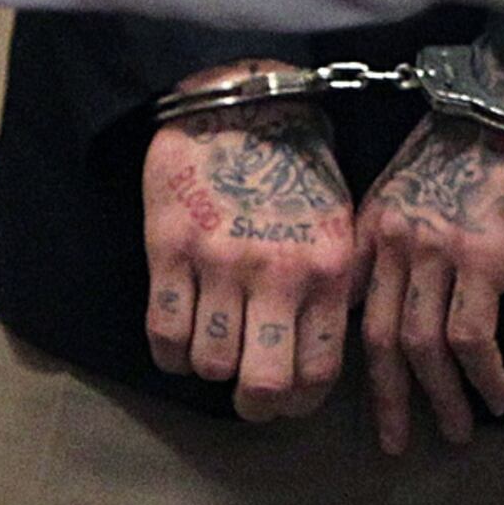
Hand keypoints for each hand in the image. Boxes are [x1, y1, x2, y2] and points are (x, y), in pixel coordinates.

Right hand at [138, 62, 362, 420]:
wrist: (242, 100)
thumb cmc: (296, 165)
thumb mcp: (340, 222)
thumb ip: (335, 286)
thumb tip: (324, 350)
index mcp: (327, 266)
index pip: (319, 372)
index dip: (299, 402)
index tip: (287, 396)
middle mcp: (278, 271)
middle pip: (264, 385)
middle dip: (256, 405)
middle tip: (248, 393)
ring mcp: (220, 261)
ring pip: (210, 365)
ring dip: (210, 368)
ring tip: (215, 346)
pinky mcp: (170, 247)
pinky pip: (164, 334)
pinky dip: (169, 354)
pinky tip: (181, 335)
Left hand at [354, 57, 503, 454]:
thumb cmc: (479, 134)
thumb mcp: (415, 178)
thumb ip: (398, 230)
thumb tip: (400, 288)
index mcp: (371, 225)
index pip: (352, 308)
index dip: (358, 360)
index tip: (372, 395)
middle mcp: (391, 242)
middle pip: (379, 340)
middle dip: (389, 399)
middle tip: (397, 444)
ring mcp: (433, 250)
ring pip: (422, 347)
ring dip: (439, 399)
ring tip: (455, 434)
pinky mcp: (481, 257)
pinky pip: (471, 336)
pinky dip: (482, 375)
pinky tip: (498, 399)